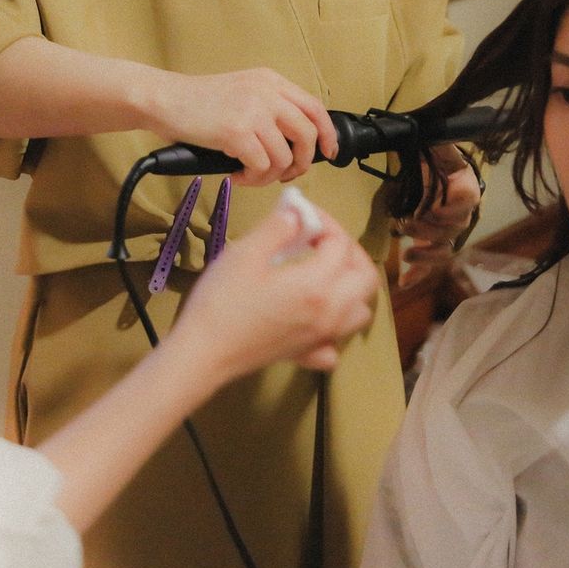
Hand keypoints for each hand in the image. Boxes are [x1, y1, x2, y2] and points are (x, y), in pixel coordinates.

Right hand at [150, 68, 338, 186]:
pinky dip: (251, 178)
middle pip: (307, 134)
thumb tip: (293, 143)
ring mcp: (253, 111)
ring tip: (250, 174)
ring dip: (269, 175)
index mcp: (271, 81)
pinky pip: (261, 166)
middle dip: (301, 163)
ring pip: (284, 157)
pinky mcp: (237, 131)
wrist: (163, 98)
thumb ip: (269, 108)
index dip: (326, 134)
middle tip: (285, 174)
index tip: (327, 153)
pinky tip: (236, 174)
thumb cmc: (197, 102)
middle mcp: (267, 92)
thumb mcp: (242, 91)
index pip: (314, 107)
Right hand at [173, 200, 378, 381]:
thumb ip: (277, 228)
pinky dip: (335, 326)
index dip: (324, 221)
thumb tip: (296, 213)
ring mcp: (321, 338)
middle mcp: (330, 313)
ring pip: (360, 310)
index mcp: (317, 285)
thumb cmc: (222, 301)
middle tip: (319, 238)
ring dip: (350, 286)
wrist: (203, 353)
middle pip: (365, 277)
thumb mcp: (246, 253)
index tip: (301, 212)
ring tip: (323, 271)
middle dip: (348, 250)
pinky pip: (336, 342)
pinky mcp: (307, 355)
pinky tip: (314, 316)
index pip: (340, 244)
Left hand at [398, 145, 483, 289]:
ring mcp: (448, 231)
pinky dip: (418, 274)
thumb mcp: (438, 146)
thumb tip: (432, 136)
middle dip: (428, 230)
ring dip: (425, 255)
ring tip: (406, 254)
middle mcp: (461, 213)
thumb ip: (438, 143)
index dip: (452, 209)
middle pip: (452, 229)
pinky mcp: (432, 242)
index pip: (467, 201)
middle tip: (405, 223)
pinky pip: (431, 263)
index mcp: (465, 187)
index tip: (433, 209)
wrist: (432, 168)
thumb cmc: (436, 157)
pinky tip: (404, 282)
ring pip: (444, 250)